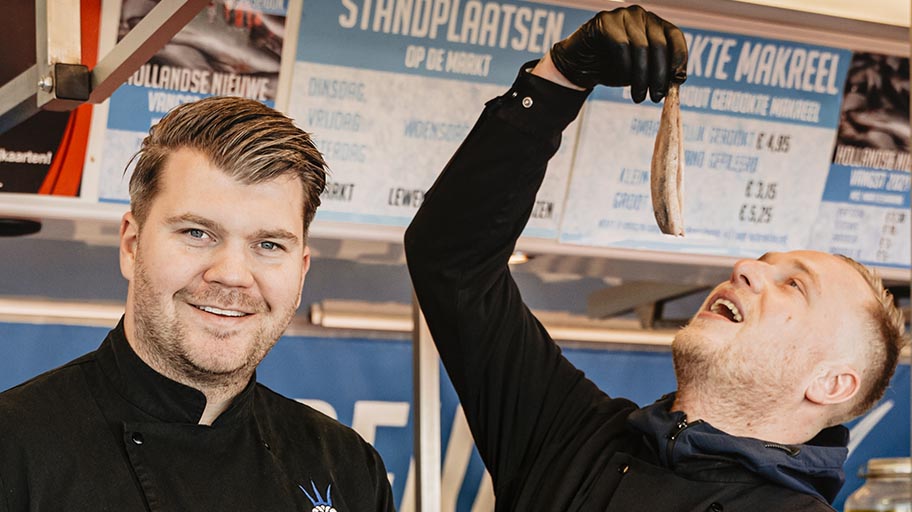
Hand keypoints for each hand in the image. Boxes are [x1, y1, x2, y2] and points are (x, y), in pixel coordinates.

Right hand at [549, 6, 687, 102]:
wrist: (579, 67)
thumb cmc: (612, 68)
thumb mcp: (640, 72)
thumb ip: (658, 72)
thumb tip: (678, 80)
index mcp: (654, 25)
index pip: (674, 36)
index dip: (679, 57)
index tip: (678, 79)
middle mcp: (641, 15)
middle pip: (659, 44)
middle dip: (659, 74)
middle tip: (657, 97)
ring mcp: (623, 16)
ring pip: (640, 48)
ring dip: (641, 77)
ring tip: (639, 97)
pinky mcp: (605, 21)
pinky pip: (621, 46)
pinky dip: (624, 67)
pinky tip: (623, 80)